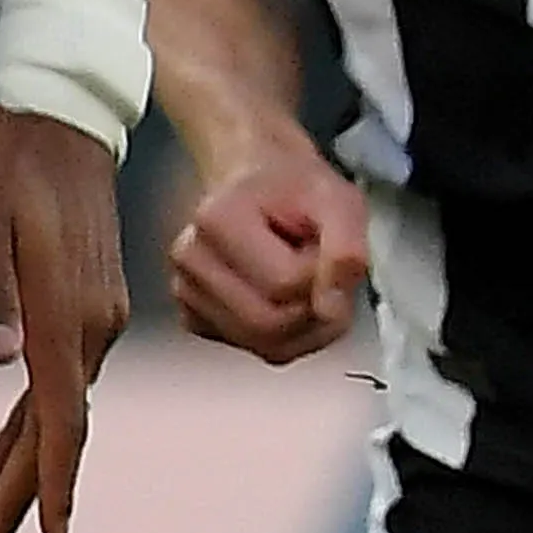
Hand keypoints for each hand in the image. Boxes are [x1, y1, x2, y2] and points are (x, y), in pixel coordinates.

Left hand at [0, 108, 127, 532]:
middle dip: (24, 493)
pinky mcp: (89, 303)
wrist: (62, 119)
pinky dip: (36, 419)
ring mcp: (96, 315)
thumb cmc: (11, 164)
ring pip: (61, 407)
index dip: (50, 480)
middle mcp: (92, 324)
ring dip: (28, 461)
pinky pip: (63, 378)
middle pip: (60, 426)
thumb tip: (3, 361)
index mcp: (67, 312)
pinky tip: (10, 444)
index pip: (62, 415)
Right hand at [170, 145, 367, 370]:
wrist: (259, 183)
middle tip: (327, 277)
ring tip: (310, 284)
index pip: (285, 283)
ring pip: (266, 346)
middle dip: (317, 311)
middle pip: (268, 325)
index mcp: (216, 219)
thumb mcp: (340, 203)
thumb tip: (331, 308)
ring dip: (308, 327)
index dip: (324, 275)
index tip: (326, 249)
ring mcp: (186, 292)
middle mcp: (190, 260)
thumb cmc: (297, 190)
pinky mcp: (195, 318)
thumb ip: (346, 253)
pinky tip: (290, 300)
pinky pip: (257, 349)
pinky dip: (289, 335)